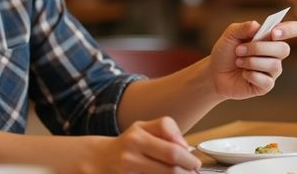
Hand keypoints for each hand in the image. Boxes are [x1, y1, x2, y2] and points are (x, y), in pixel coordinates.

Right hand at [83, 117, 200, 173]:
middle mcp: (130, 157)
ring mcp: (127, 173)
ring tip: (182, 173)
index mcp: (136, 138)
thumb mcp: (144, 127)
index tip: (195, 162)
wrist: (101, 159)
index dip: (188, 159)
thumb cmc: (129, 142)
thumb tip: (185, 147)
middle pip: (170, 170)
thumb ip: (167, 129)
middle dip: (187, 172)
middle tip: (193, 171)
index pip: (171, 151)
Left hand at [209, 19, 296, 99]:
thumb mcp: (230, 35)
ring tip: (239, 61)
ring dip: (252, 62)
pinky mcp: (266, 85)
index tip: (274, 33)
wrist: (215, 73)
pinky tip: (243, 74)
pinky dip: (251, 75)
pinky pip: (267, 81)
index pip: (295, 29)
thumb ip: (243, 28)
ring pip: (274, 65)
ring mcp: (272, 70)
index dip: (291, 30)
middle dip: (259, 48)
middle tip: (239, 50)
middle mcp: (276, 54)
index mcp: (271, 37)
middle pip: (284, 49)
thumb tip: (257, 25)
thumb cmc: (226, 52)